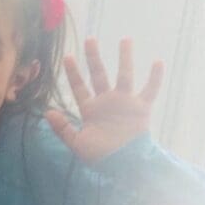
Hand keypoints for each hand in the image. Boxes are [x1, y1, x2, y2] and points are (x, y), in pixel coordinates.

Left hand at [46, 37, 163, 162]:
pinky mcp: (141, 108)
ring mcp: (125, 103)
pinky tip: (158, 62)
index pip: (79, 87)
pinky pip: (150, 90)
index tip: (68, 57)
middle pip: (99, 74)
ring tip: (125, 39)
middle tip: (90, 39)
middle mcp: (107, 102)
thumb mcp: (77, 143)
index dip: (74, 73)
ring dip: (124, 58)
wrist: (124, 165)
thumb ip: (63, 128)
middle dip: (94, 58)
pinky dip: (155, 77)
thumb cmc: (101, 157)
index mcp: (90, 110)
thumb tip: (47, 112)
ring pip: (124, 75)